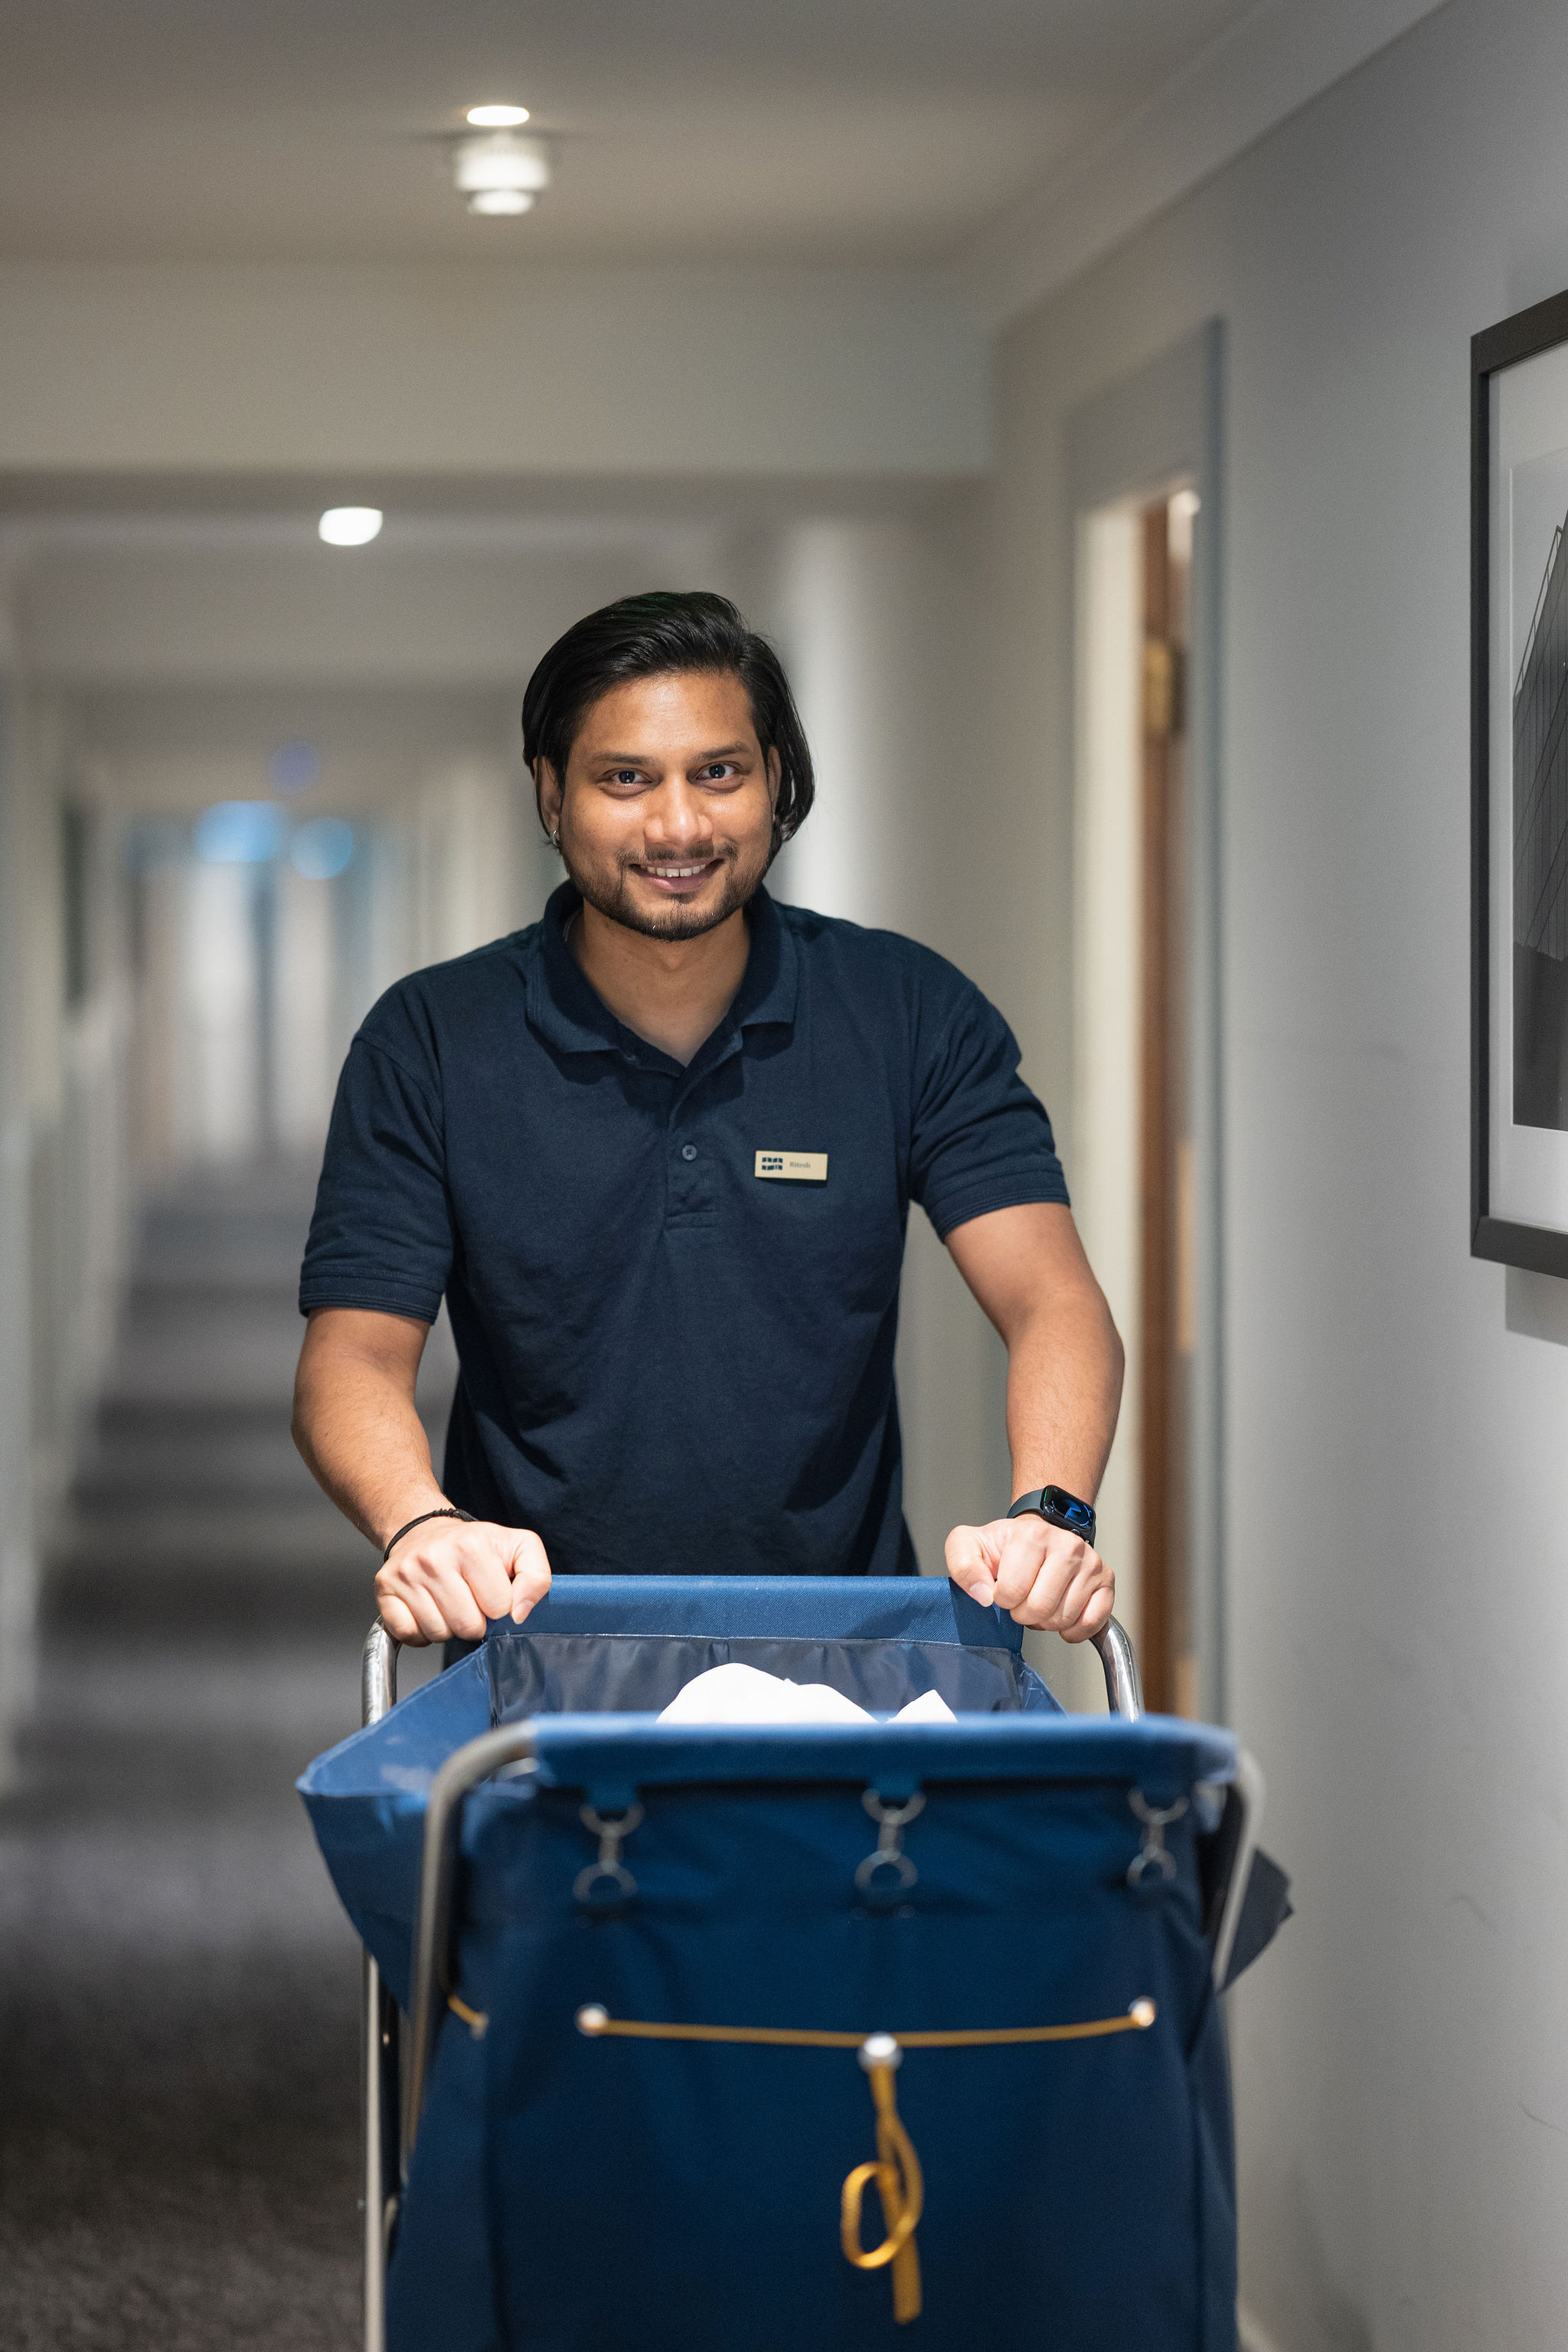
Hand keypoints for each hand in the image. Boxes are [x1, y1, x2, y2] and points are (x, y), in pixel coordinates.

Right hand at [375, 1517, 550, 1645]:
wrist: (426, 1531)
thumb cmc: (475, 1544)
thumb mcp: (519, 1547)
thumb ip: (536, 1577)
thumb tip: (520, 1613)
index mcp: (471, 1546)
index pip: (499, 1607)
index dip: (500, 1606)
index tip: (492, 1592)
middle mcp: (434, 1558)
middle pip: (468, 1626)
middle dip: (475, 1621)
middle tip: (470, 1600)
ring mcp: (406, 1574)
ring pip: (438, 1634)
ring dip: (448, 1627)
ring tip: (449, 1603)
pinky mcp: (385, 1590)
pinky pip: (409, 1635)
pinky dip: (421, 1632)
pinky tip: (428, 1611)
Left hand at [943, 1511, 1113, 1641]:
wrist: (1038, 1536)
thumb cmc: (1004, 1546)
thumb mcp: (969, 1545)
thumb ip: (964, 1566)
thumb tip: (983, 1596)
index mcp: (1032, 1536)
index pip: (1011, 1593)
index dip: (1001, 1600)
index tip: (1002, 1589)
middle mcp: (1067, 1546)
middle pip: (1040, 1608)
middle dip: (1023, 1614)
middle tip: (1021, 1600)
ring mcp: (1091, 1564)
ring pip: (1064, 1618)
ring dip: (1046, 1621)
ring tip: (1039, 1601)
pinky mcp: (1106, 1582)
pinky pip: (1091, 1623)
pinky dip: (1073, 1630)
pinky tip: (1061, 1615)